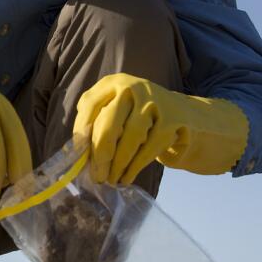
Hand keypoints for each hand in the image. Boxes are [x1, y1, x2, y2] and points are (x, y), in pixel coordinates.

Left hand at [72, 73, 248, 183]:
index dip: (81, 130)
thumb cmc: (139, 116)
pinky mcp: (172, 118)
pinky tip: (127, 176)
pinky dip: (135, 166)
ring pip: (130, 138)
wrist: (184, 113)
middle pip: (108, 123)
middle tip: (96, 175)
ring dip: (118, 164)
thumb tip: (78, 151)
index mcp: (114, 82)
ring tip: (111, 179)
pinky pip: (149, 147)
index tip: (79, 153)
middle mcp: (132, 87)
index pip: (90, 104)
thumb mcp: (117, 109)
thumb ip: (98, 122)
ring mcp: (154, 101)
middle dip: (99, 154)